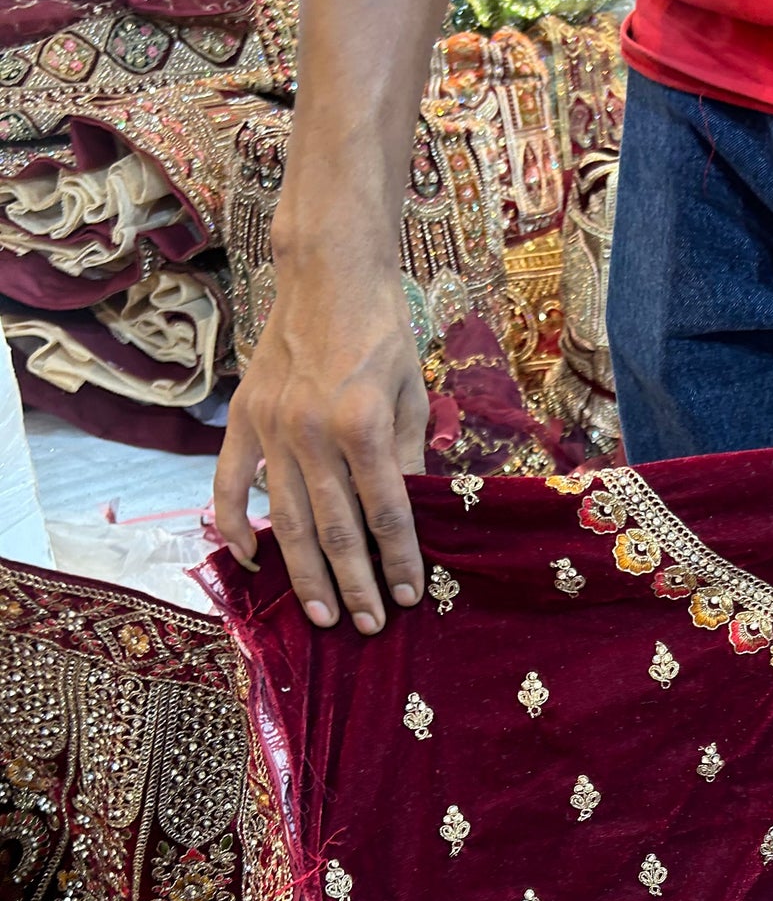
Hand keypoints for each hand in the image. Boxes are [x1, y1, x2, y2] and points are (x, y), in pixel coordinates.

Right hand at [214, 254, 428, 631]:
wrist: (328, 274)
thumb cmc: (382, 332)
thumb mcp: (414, 393)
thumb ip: (409, 457)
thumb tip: (412, 516)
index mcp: (364, 425)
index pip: (387, 512)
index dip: (400, 560)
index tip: (410, 595)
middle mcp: (313, 432)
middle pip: (337, 529)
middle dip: (356, 585)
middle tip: (369, 626)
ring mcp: (273, 427)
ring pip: (288, 520)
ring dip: (305, 572)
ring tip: (322, 613)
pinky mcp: (245, 418)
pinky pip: (230, 482)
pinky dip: (233, 523)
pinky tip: (248, 559)